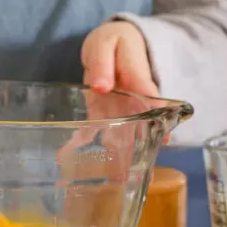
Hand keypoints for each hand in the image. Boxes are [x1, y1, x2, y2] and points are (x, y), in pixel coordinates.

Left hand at [58, 21, 163, 169]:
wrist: (109, 42)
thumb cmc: (113, 41)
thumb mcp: (108, 44)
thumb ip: (105, 64)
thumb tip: (102, 87)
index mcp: (139, 83)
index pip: (152, 104)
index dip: (158, 124)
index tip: (162, 142)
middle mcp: (131, 103)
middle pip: (138, 131)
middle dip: (137, 155)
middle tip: (135, 180)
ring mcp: (115, 111)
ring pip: (118, 139)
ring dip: (115, 161)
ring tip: (113, 185)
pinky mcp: (98, 114)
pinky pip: (89, 132)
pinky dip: (76, 145)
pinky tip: (63, 158)